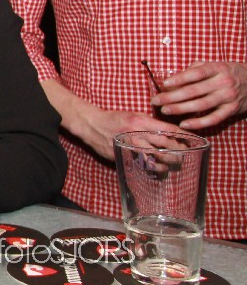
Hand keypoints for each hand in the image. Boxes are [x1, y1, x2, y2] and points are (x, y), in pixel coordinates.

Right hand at [43, 80, 178, 160]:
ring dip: (167, 162)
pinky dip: (153, 167)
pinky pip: (141, 164)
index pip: (167, 129)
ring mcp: (129, 145)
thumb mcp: (134, 115)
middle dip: (178, 151)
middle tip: (185, 154)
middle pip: (164, 145)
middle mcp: (136, 133)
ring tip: (175, 164)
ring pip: (154, 157)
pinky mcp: (123, 155)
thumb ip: (151, 123)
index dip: (182, 136)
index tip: (192, 140)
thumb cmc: (115, 118)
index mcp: (140, 121)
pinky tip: (160, 169)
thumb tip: (170, 132)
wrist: (92, 124)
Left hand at [154, 60, 246, 129]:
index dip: (180, 78)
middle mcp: (223, 83)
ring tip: (165, 110)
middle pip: (194, 91)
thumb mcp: (213, 65)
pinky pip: (213, 119)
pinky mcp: (232, 110)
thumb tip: (173, 79)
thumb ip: (194, 69)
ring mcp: (228, 97)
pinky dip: (198, 123)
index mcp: (217, 68)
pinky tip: (184, 123)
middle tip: (156, 101)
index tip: (164, 84)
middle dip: (172, 97)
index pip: (196, 73)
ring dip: (181, 109)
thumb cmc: (226, 72)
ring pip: (201, 105)